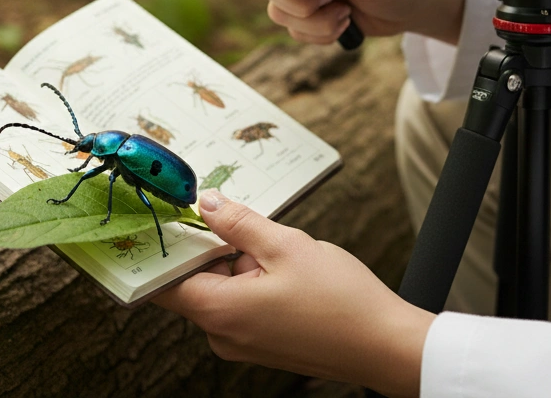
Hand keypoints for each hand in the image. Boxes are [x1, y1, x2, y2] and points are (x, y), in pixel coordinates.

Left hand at [153, 190, 434, 397]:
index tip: (169, 218)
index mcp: (219, 311)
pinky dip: (255, 282)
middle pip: (196, 281)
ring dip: (241, 264)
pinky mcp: (263, 344)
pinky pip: (243, 305)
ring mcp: (243, 343)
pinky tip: (287, 270)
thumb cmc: (341, 302)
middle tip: (243, 224)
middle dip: (216, 249)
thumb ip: (238, 223)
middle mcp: (223, 335)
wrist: (386, 345)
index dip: (166, 247)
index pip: (164, 280)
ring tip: (279, 252)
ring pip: (223, 290)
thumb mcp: (285, 245)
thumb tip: (207, 205)